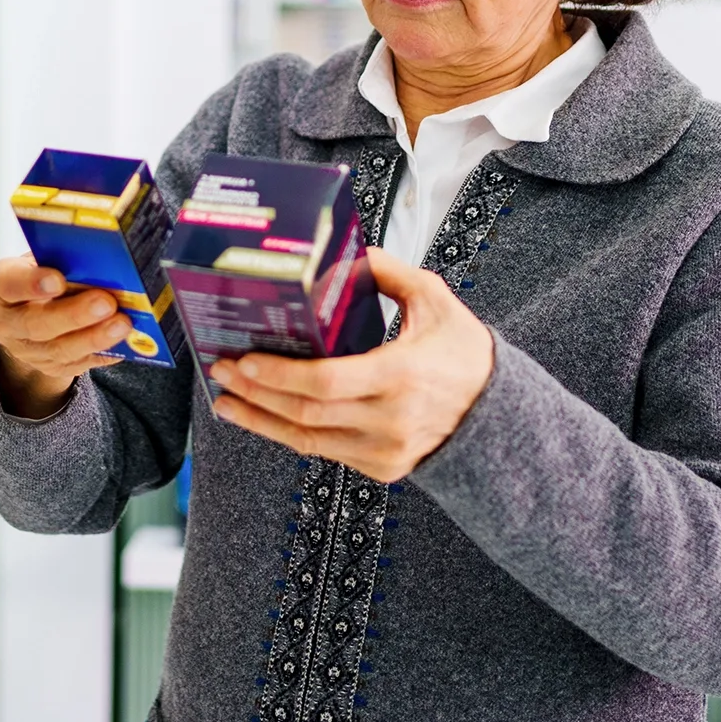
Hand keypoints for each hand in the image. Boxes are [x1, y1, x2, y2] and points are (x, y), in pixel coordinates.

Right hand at [0, 255, 130, 417]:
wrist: (31, 314)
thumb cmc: (41, 275)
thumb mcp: (42, 258)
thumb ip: (61, 259)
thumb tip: (100, 259)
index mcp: (0, 285)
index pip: (7, 283)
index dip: (31, 283)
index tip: (57, 279)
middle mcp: (7, 322)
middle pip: (36, 324)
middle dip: (74, 315)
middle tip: (105, 302)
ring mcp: (28, 350)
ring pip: (60, 349)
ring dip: (95, 337)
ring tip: (123, 324)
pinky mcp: (52, 367)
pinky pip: (80, 364)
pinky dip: (105, 352)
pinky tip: (127, 341)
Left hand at [208, 247, 494, 482]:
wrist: (497, 415)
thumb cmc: (466, 356)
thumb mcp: (437, 302)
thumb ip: (392, 273)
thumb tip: (351, 253)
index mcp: (403, 376)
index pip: (327, 383)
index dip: (280, 375)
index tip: (246, 360)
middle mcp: (391, 420)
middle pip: (306, 413)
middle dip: (256, 393)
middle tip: (222, 372)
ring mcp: (385, 450)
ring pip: (308, 440)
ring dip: (261, 420)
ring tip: (227, 401)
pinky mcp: (381, 468)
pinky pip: (324, 452)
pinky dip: (289, 434)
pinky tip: (264, 417)